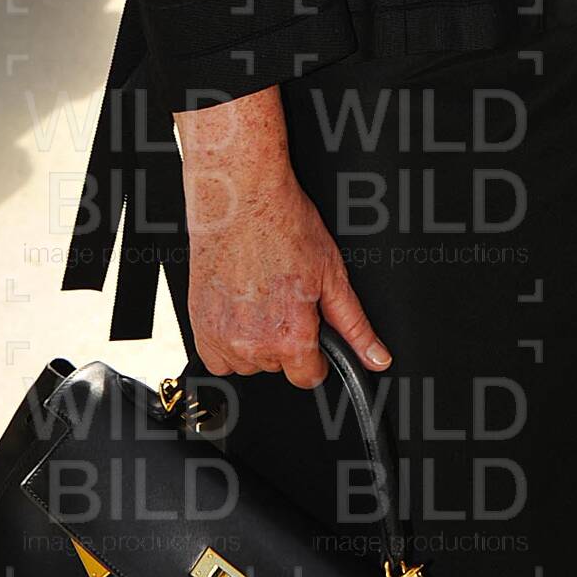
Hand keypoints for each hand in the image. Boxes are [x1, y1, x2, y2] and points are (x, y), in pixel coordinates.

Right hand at [184, 162, 392, 390]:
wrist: (242, 200)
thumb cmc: (285, 228)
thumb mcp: (333, 275)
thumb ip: (354, 326)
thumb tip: (377, 357)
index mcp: (291, 337)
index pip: (308, 377)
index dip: (315, 355)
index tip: (311, 333)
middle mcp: (255, 345)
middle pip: (278, 365)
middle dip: (285, 339)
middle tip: (285, 298)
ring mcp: (223, 338)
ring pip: (248, 361)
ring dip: (255, 340)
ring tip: (261, 297)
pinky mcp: (199, 327)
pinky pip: (216, 357)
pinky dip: (227, 340)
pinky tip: (239, 308)